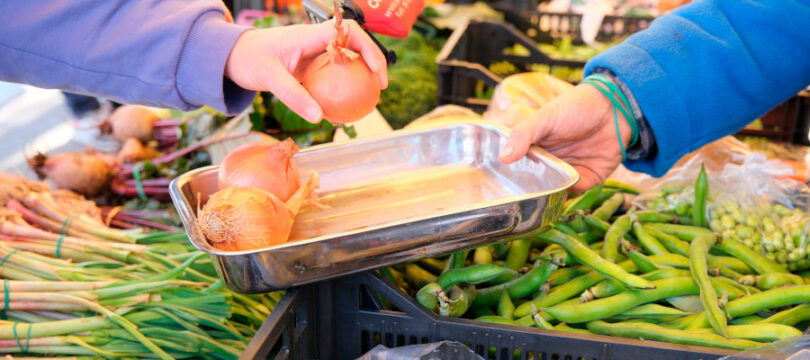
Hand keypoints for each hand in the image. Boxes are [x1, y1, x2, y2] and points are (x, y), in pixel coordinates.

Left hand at [225, 20, 387, 122]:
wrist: (230, 55)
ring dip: (359, 76)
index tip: (376, 71)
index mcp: (309, 35)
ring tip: (367, 99)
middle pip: (354, 45)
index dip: (368, 48)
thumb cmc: (247, 59)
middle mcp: (315, 41)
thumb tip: (319, 117)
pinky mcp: (308, 65)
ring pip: (345, 60)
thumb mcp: (269, 78)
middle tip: (379, 88)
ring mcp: (313, 53)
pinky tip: (341, 110)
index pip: (349, 33)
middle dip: (372, 63)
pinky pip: (331, 75)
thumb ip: (294, 97)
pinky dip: (340, 88)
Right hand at [498, 82, 631, 192]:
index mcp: (535, 149)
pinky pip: (573, 194)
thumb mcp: (544, 118)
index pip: (516, 168)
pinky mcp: (587, 179)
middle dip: (526, 194)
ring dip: (546, 198)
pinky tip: (559, 194)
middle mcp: (549, 164)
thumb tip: (503, 158)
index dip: (508, 179)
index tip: (498, 189)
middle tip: (514, 202)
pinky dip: (567, 196)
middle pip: (533, 185)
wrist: (615, 108)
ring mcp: (567, 173)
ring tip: (534, 203)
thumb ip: (523, 135)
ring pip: (552, 193)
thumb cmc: (575, 107)